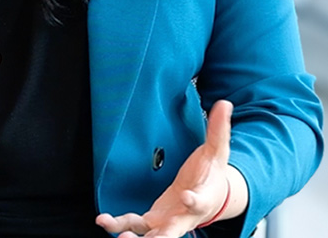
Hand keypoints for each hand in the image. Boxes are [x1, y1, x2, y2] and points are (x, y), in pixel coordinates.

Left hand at [95, 100, 238, 237]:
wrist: (210, 195)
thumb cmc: (211, 174)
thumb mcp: (217, 151)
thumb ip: (219, 129)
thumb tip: (225, 103)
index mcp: (202, 199)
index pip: (199, 201)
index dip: (194, 200)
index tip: (188, 197)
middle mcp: (185, 217)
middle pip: (175, 232)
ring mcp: (168, 222)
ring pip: (152, 235)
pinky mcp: (153, 221)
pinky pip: (135, 225)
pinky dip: (119, 225)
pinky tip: (103, 220)